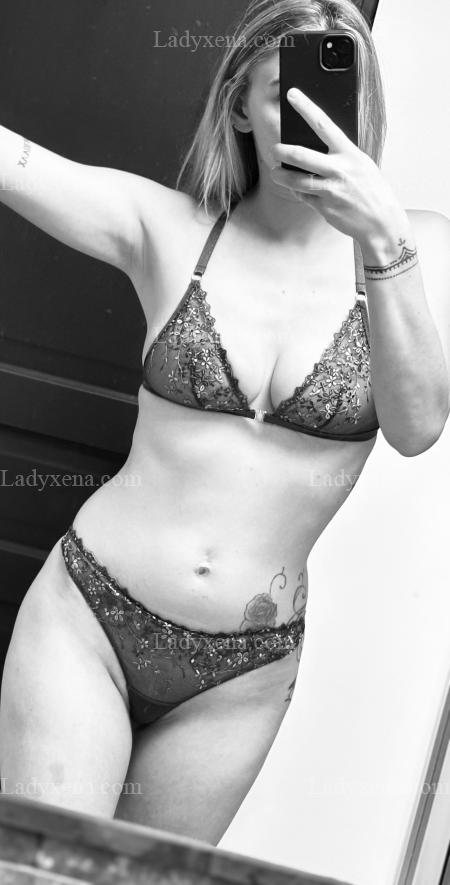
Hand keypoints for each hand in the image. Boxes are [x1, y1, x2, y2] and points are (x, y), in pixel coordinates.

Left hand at [270, 87, 407, 246]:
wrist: (381, 221)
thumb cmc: (371, 189)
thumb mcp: (361, 164)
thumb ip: (340, 155)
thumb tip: (315, 146)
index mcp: (349, 153)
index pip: (324, 124)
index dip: (306, 108)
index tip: (292, 95)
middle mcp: (339, 169)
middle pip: (301, 155)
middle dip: (283, 151)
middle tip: (274, 149)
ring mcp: (330, 190)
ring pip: (297, 180)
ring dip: (282, 176)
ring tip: (276, 172)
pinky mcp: (325, 207)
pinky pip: (304, 196)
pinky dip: (299, 192)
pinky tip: (298, 189)